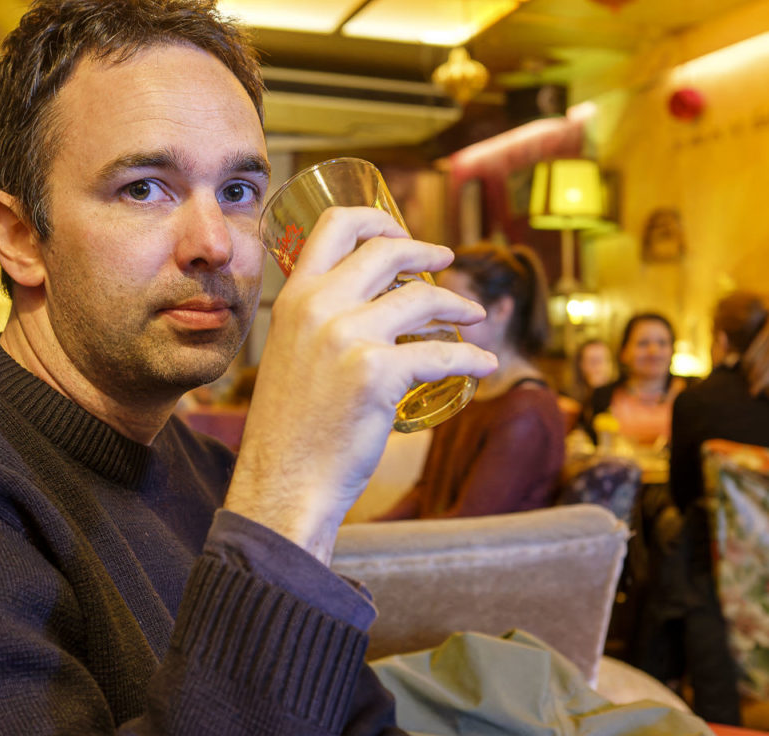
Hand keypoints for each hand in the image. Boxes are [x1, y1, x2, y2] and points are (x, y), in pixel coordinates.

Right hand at [224, 207, 497, 561]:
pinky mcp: (377, 373)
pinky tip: (484, 365)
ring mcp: (348, 337)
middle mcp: (318, 307)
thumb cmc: (289, 431)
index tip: (401, 233)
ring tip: (473, 317)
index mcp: (294, 298)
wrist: (283, 483)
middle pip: (387, 252)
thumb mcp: (289, 356)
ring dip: (458, 304)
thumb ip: (315, 326)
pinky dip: (472, 359)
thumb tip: (363, 311)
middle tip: (448, 261)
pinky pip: (442, 355)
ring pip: (422, 298)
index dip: (377, 218)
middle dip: (427, 251)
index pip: (334, 226)